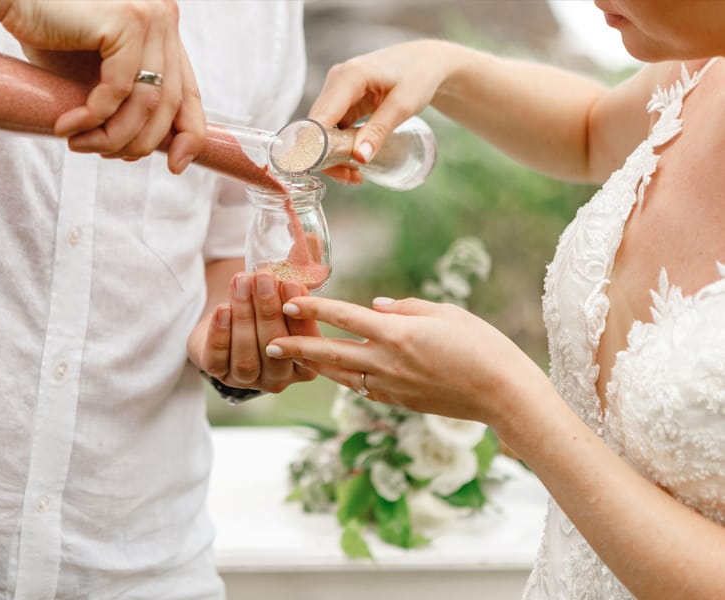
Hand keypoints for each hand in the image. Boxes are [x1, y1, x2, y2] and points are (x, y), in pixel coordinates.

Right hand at [0, 0, 204, 172]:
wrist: (13, 2)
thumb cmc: (48, 38)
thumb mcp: (98, 78)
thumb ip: (126, 103)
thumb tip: (141, 150)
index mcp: (165, 32)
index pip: (190, 93)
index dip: (190, 135)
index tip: (176, 167)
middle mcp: (165, 18)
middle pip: (170, 103)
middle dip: (138, 142)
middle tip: (102, 154)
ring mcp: (150, 15)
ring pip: (146, 102)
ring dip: (113, 136)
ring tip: (80, 145)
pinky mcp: (126, 19)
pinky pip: (118, 89)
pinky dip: (94, 117)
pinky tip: (69, 126)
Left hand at [190, 271, 319, 393]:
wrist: (231, 308)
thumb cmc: (267, 297)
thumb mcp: (286, 282)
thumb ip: (301, 265)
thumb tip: (311, 239)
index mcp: (305, 362)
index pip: (307, 344)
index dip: (300, 314)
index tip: (292, 283)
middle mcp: (278, 377)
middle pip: (275, 350)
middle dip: (268, 311)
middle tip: (264, 278)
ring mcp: (247, 379)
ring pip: (246, 358)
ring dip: (244, 317)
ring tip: (242, 283)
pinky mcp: (217, 372)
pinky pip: (217, 359)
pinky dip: (220, 334)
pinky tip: (222, 309)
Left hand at [264, 295, 541, 425]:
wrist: (502, 394)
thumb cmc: (481, 345)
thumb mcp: (444, 313)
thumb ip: (405, 307)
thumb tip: (375, 305)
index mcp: (396, 333)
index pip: (344, 317)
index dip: (315, 308)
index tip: (291, 302)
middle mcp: (387, 362)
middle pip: (330, 354)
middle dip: (297, 348)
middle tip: (270, 345)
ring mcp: (391, 387)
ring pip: (342, 375)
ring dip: (317, 366)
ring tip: (296, 358)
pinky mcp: (400, 403)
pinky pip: (365, 389)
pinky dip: (348, 379)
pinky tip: (341, 373)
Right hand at [308, 40, 448, 183]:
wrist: (426, 60)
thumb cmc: (419, 76)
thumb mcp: (403, 106)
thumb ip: (379, 131)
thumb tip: (359, 158)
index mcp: (349, 77)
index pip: (321, 117)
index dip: (315, 145)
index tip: (325, 171)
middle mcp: (336, 80)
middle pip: (317, 126)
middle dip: (328, 155)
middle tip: (351, 178)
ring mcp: (337, 89)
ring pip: (323, 129)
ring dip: (334, 154)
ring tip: (355, 175)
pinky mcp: (342, 99)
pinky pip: (333, 127)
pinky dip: (340, 146)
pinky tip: (354, 160)